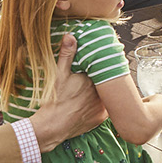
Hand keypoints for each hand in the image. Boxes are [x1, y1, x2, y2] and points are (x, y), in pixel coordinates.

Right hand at [29, 34, 106, 151]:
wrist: (53, 126)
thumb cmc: (55, 100)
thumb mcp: (59, 74)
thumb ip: (67, 55)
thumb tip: (70, 36)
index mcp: (94, 79)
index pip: (104, 69)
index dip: (102, 65)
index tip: (102, 61)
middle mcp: (102, 93)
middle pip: (107, 82)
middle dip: (104, 78)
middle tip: (99, 75)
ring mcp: (103, 106)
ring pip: (108, 95)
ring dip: (104, 92)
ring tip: (93, 90)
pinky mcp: (101, 118)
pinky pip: (106, 108)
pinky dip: (101, 105)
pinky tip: (91, 103)